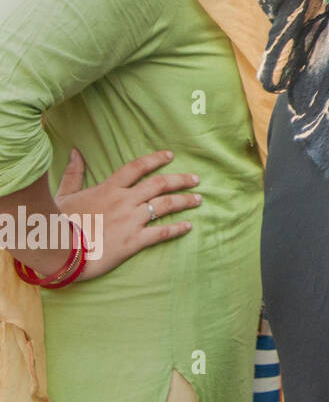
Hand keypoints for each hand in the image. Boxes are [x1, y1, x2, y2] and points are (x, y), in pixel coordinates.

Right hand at [52, 148, 202, 280]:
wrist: (57, 249)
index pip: (138, 167)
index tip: (171, 156)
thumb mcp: (64, 194)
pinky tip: (188, 226)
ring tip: (198, 199)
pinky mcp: (133, 241)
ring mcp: (130, 220)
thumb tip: (75, 152)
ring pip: (165, 205)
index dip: (156, 159)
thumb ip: (73, 173)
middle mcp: (124, 200)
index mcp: (109, 188)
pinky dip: (177, 229)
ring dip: (185, 201)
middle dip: (181, 180)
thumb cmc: (58, 222)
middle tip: (196, 179)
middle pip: (160, 184)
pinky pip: (161, 232)